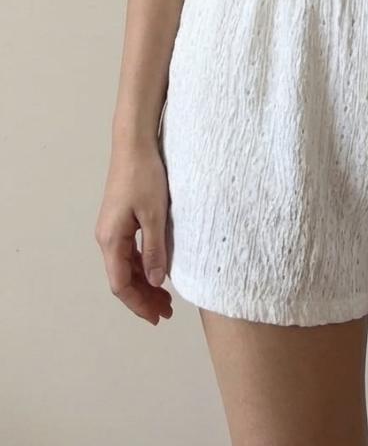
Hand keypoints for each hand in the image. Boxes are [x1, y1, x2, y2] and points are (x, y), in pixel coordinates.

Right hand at [94, 142, 172, 324]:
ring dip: (143, 283)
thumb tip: (155, 281)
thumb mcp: (155, 214)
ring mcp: (112, 228)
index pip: (121, 284)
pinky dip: (142, 266)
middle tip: (166, 312)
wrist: (134, 144)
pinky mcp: (120, 219)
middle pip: (122, 279)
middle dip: (143, 298)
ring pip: (125, 266)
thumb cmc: (145, 175)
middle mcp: (107, 237)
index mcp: (112, 239)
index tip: (158, 316)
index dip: (139, 304)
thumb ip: (155, 249)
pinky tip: (157, 270)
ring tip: (164, 297)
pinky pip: (128, 252)